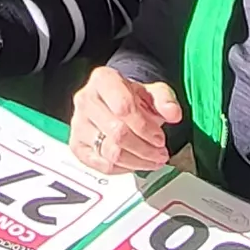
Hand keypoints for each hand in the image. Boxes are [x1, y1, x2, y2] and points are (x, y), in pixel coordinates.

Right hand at [66, 67, 182, 174]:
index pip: (123, 107)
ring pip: (110, 152)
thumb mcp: (153, 91)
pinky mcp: (77, 145)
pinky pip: (102, 165)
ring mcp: (78, 124)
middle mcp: (86, 100)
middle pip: (117, 132)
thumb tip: (173, 113)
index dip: (145, 127)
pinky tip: (136, 163)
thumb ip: (165, 100)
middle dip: (144, 148)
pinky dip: (123, 169)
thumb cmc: (132, 97)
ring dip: (137, 161)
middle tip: (161, 152)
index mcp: (103, 80)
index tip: (159, 137)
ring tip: (153, 160)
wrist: (115, 103)